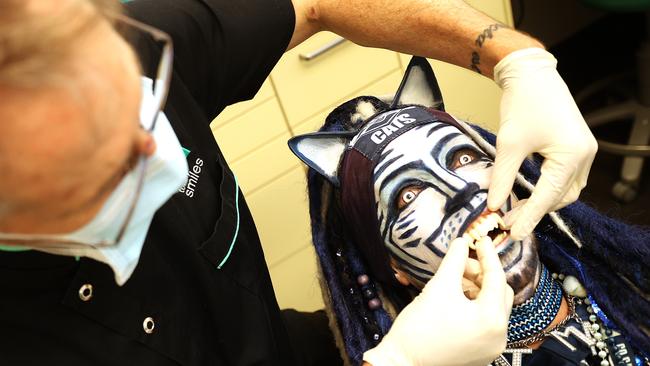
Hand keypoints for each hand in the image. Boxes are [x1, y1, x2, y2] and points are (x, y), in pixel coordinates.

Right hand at [363, 236, 513, 365]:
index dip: (488, 255)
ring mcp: (491, 348)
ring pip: (492, 309)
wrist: (402, 362)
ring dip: (478, 290)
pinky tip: (456, 299)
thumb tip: (461, 243)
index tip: (480, 240)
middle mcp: (498, 336)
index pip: (496, 278)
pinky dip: (475, 307)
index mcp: (491, 319)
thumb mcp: (438, 287)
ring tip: (455, 281)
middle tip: (463, 262)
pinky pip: (485, 323)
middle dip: (482, 274)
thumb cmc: (419, 327)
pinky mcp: (480, 354)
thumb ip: (454, 261)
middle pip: (499, 294)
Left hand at [488, 48, 596, 239]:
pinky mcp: (577, 147)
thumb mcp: (508, 144)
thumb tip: (493, 205)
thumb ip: (502, 178)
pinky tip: (528, 193)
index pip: (549, 196)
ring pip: (566, 190)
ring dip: (543, 202)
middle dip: (534, 211)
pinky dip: (548, 188)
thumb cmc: (522, 103)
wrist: (532, 73)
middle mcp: (585, 156)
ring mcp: (584, 151)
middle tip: (507, 221)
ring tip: (515, 210)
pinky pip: (566, 177)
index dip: (529, 217)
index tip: (512, 234)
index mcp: (572, 155)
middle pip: (561, 197)